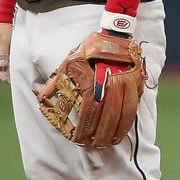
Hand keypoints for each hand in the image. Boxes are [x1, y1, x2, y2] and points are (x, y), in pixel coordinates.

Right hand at [0, 23, 12, 82]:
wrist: (8, 22)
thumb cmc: (5, 30)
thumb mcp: (5, 41)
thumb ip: (3, 53)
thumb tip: (2, 65)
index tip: (5, 79)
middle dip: (2, 76)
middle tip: (11, 82)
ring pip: (1, 68)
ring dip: (6, 73)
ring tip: (14, 80)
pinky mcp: (4, 55)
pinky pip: (6, 64)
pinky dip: (9, 69)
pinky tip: (15, 73)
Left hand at [37, 32, 146, 147]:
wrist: (115, 33)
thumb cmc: (90, 48)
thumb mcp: (69, 61)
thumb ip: (57, 82)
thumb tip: (41, 98)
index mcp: (93, 80)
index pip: (89, 111)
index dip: (85, 128)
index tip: (80, 141)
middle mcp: (112, 84)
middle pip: (108, 116)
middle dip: (101, 134)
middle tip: (95, 146)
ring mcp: (127, 84)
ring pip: (124, 113)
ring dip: (117, 131)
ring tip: (110, 142)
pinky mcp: (138, 82)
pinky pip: (134, 105)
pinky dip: (129, 120)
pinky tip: (123, 129)